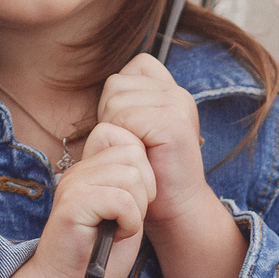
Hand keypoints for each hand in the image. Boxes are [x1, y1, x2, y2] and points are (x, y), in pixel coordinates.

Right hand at [0, 124, 150, 277]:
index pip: (127, 139)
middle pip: (135, 154)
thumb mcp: (124, 214)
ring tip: (119, 229)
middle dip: (145, 190)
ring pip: (132, 176)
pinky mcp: (72, 206)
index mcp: (89, 169)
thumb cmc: (97, 257)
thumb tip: (152, 162)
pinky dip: (128, 223)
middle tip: (129, 219)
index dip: (144, 170)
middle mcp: (79, 171)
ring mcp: (73, 186)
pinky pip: (121, 200)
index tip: (135, 202)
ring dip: (136, 210)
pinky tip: (114, 237)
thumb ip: (133, 185)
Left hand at [96, 54, 214, 235]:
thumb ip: (124, 105)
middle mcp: (177, 93)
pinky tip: (140, 157)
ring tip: (135, 153)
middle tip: (130, 147)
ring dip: (114, 130)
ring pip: (116, 99)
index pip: (132, 67)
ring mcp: (178, 105)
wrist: (175, 209)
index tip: (129, 130)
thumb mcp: (133, 132)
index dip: (118, 98)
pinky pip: (125, 118)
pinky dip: (123, 140)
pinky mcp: (174, 122)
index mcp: (169, 91)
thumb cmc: (149, 175)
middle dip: (110, 116)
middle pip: (117, 84)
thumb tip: (100, 86)